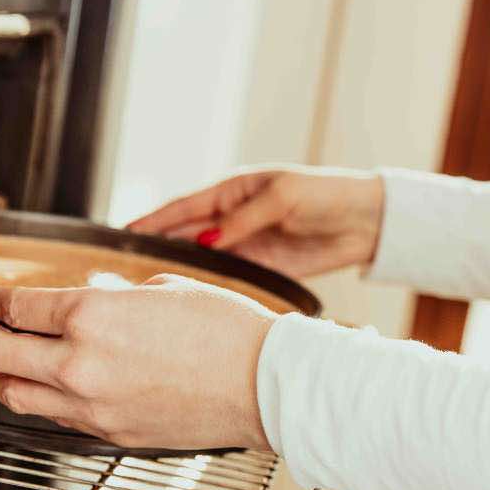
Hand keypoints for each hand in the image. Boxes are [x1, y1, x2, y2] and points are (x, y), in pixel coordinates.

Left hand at [0, 275, 276, 450]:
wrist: (262, 383)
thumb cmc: (226, 332)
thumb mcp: (162, 289)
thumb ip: (114, 299)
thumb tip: (96, 305)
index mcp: (90, 317)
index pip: (16, 308)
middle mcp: (80, 364)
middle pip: (2, 352)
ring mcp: (92, 406)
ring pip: (16, 395)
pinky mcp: (109, 433)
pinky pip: (54, 418)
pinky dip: (32, 403)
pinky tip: (28, 393)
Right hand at [127, 166, 383, 278]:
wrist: (367, 221)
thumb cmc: (325, 195)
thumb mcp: (282, 198)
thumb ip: (243, 220)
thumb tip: (206, 240)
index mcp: (233, 190)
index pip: (182, 207)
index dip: (153, 221)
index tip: (123, 234)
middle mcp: (233, 217)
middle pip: (185, 235)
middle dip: (157, 248)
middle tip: (123, 267)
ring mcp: (246, 243)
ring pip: (203, 259)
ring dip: (179, 271)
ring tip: (147, 288)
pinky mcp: (263, 267)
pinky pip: (228, 277)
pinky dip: (209, 287)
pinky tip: (189, 299)